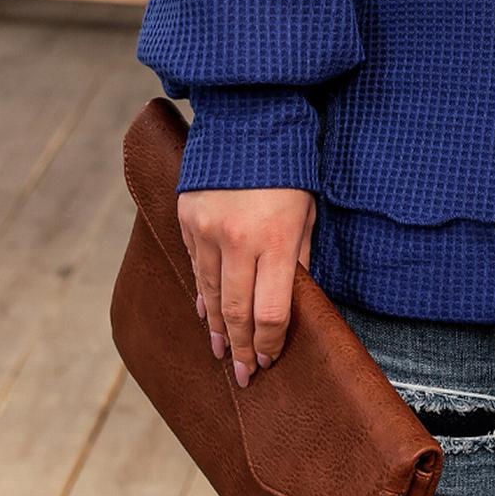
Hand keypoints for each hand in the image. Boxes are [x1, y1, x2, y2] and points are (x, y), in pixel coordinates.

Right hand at [178, 187, 316, 386]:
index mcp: (275, 239)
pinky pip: (194, 267)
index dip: (270, 341)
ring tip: (222, 354)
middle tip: (244, 376)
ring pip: (209, 293)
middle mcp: (237, 239)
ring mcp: (206, 229)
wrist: (251, 118)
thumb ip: (298, 259)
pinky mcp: (187, 218)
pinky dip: (201, 295)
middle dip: (241, 348)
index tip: (271, 359)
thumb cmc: (291, 169)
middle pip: (235, 311)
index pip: (270, 311)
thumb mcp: (307, 213)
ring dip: (216, 328)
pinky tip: (205, 315)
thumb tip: (292, 304)